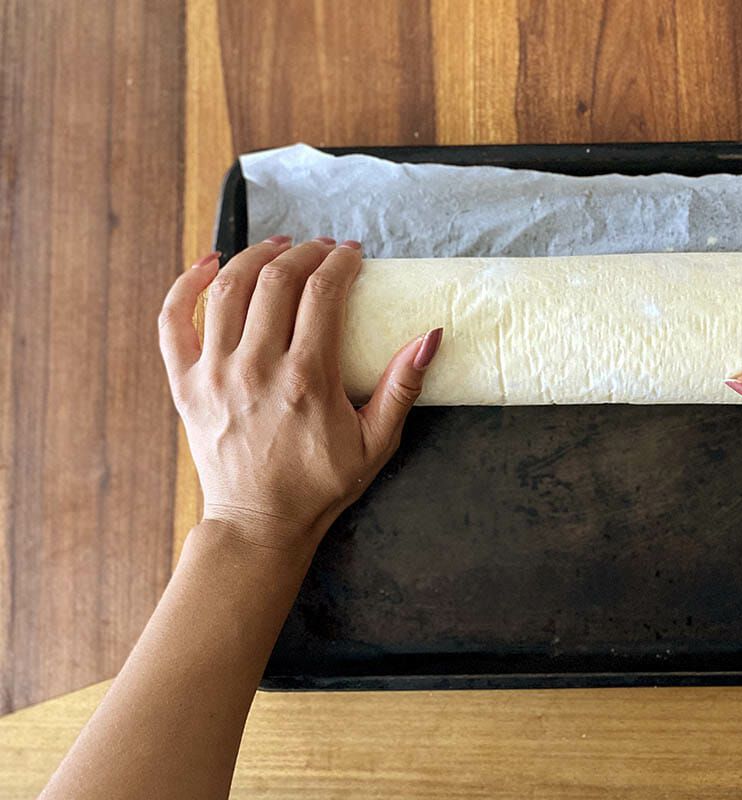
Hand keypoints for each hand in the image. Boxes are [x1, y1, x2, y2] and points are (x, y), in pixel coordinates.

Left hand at [158, 236, 442, 552]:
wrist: (259, 522)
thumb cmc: (321, 484)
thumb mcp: (376, 442)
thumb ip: (403, 387)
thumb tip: (430, 336)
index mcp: (306, 379)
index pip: (322, 293)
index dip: (339, 263)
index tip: (352, 256)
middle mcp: (256, 368)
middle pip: (276, 280)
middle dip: (304, 253)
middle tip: (322, 250)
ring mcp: (214, 373)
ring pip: (228, 288)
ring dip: (255, 256)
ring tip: (279, 247)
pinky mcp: (185, 384)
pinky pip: (174, 320)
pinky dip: (187, 284)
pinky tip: (210, 263)